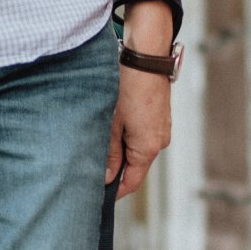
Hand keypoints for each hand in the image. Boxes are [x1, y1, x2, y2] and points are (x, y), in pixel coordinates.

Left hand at [106, 2, 174, 198]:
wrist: (145, 55)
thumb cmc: (127, 86)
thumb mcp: (110, 122)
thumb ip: (109, 153)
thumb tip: (107, 178)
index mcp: (148, 148)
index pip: (131, 182)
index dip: (114, 191)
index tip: (96, 195)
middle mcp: (159, 141)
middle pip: (134, 166)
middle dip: (114, 169)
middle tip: (89, 167)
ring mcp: (161, 128)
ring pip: (136, 149)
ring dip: (118, 150)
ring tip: (97, 142)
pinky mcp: (159, 116)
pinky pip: (141, 135)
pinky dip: (126, 136)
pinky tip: (110, 125)